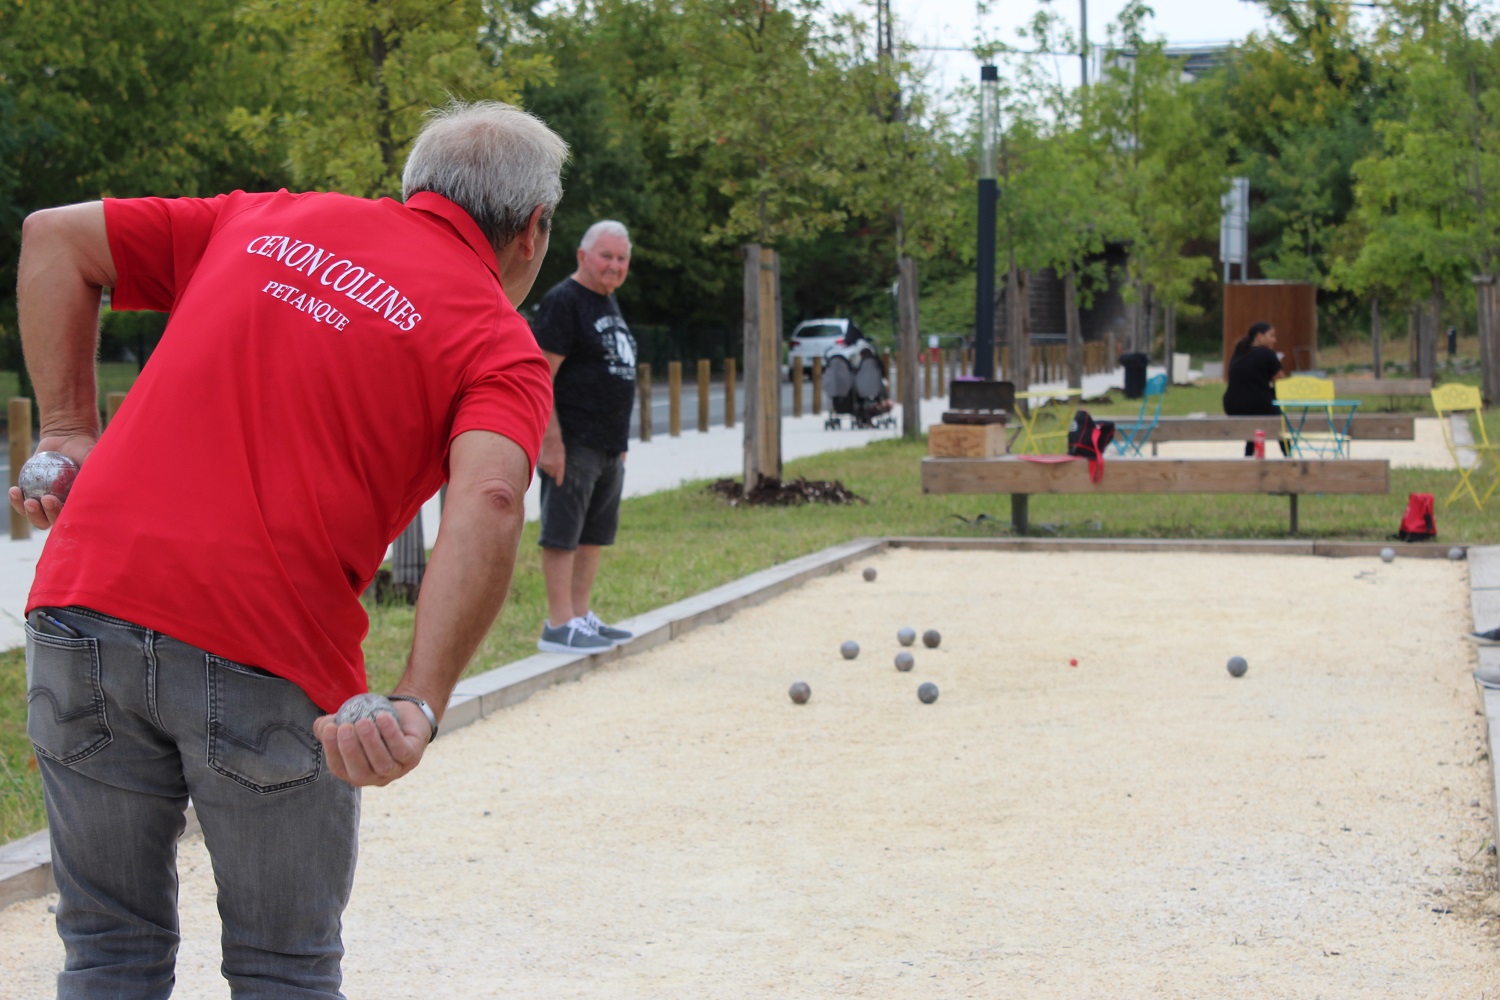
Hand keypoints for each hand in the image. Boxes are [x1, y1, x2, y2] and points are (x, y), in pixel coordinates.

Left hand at [7, 433, 95, 529]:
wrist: (67, 440)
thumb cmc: (85, 451)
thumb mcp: (93, 461)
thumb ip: (96, 475)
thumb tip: (99, 489)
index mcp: (79, 507)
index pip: (72, 519)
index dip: (65, 517)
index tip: (62, 503)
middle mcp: (62, 509)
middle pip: (51, 521)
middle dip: (47, 515)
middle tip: (46, 499)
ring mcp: (44, 504)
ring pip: (35, 516)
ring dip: (30, 512)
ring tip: (28, 501)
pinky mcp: (31, 495)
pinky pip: (20, 502)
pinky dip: (16, 499)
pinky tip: (14, 490)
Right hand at [313, 699, 428, 786]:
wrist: (406, 714)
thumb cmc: (372, 721)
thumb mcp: (348, 721)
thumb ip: (330, 724)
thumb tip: (323, 727)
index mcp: (355, 772)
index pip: (339, 769)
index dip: (332, 751)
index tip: (330, 728)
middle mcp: (375, 777)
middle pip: (361, 773)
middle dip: (351, 751)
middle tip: (345, 727)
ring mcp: (396, 770)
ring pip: (382, 764)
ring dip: (371, 743)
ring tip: (363, 722)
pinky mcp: (412, 758)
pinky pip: (401, 751)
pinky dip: (391, 735)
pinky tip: (382, 717)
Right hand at [538, 436, 565, 483]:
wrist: (549, 439)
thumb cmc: (557, 447)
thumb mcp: (562, 456)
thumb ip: (560, 464)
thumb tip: (557, 472)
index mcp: (560, 465)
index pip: (559, 476)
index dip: (559, 480)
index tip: (558, 483)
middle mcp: (553, 467)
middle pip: (553, 474)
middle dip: (554, 470)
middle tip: (554, 462)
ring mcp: (546, 466)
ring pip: (547, 471)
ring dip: (548, 466)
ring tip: (550, 457)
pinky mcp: (540, 464)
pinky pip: (543, 467)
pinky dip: (544, 463)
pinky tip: (545, 457)